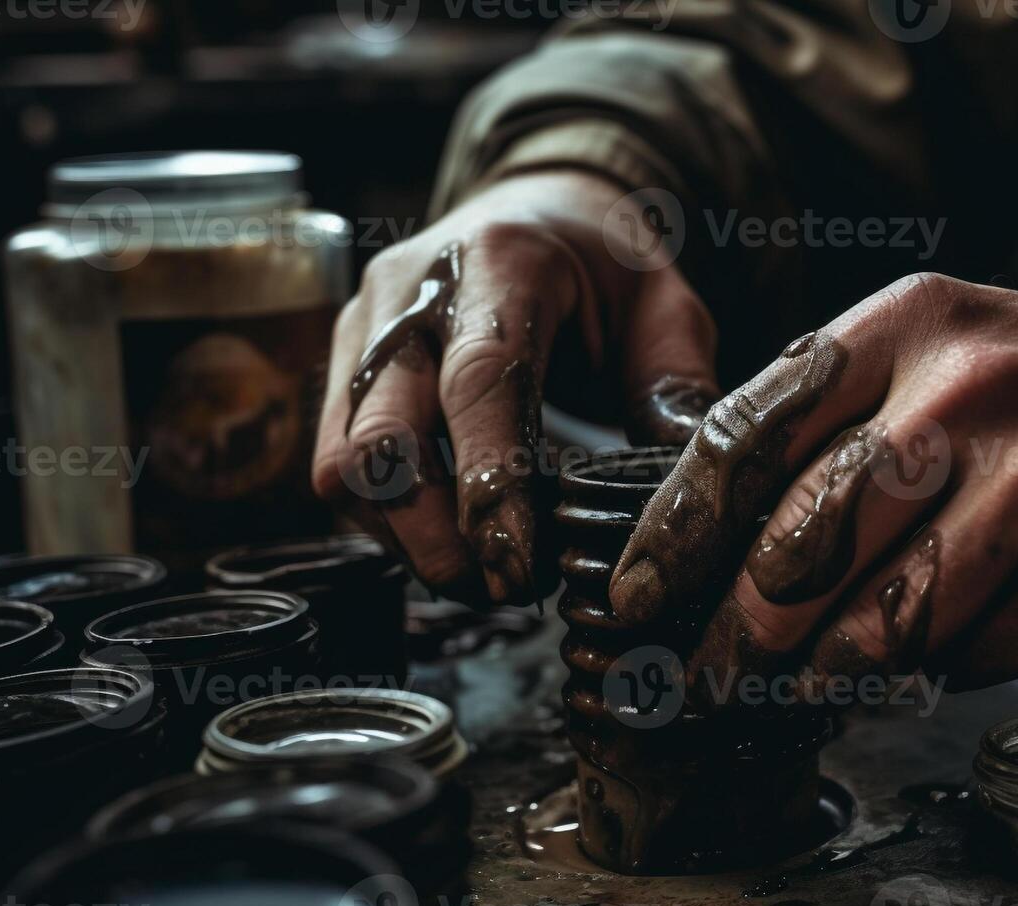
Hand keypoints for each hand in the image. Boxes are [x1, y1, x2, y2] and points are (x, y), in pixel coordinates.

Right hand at [312, 171, 718, 604]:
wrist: (537, 206)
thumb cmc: (605, 264)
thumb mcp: (666, 306)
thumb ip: (674, 389)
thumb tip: (681, 496)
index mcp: (503, 260)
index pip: (480, 380)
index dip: (490, 480)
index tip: (518, 562)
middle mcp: (412, 288)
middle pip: (382, 434)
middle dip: (432, 534)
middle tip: (501, 587)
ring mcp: (365, 324)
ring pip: (343, 461)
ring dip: (404, 537)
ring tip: (479, 573)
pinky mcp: (343, 361)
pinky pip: (336, 461)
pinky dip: (386, 518)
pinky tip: (449, 538)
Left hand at [609, 274, 1017, 700]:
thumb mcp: (967, 344)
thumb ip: (857, 417)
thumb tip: (740, 535)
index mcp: (913, 325)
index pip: (746, 432)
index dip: (675, 528)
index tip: (638, 588)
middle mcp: (961, 397)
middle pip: (793, 542)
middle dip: (734, 628)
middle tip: (705, 669)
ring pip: (868, 619)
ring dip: (817, 673)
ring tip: (791, 688)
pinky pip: (957, 654)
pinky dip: (924, 671)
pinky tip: (922, 659)